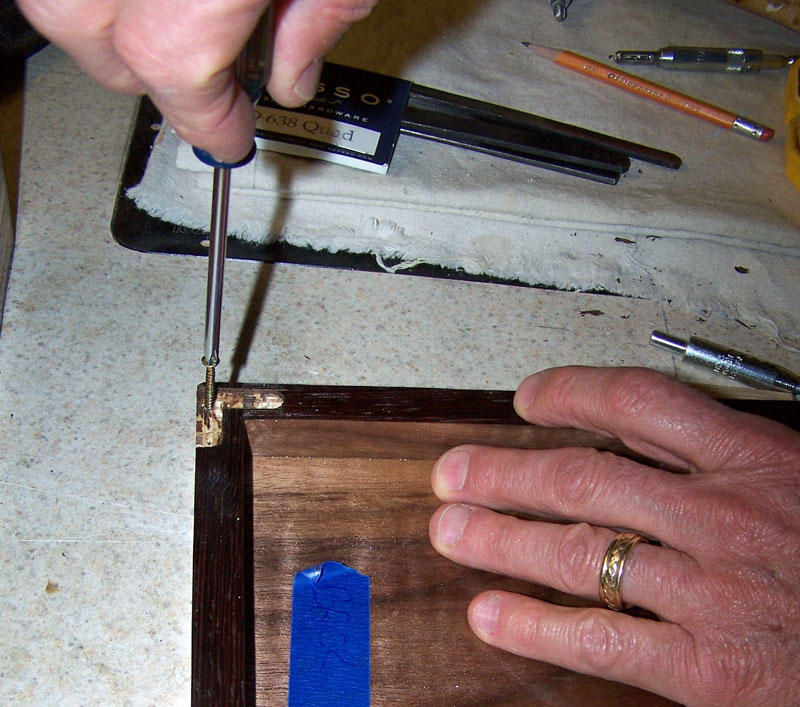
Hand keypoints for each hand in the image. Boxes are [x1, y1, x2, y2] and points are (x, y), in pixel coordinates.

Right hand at [17, 0, 378, 161]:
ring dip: (111, 22)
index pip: (180, 80)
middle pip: (95, 39)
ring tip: (173, 22)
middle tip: (205, 81)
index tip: (231, 139)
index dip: (212, 120)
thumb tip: (293, 80)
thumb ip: (319, 16)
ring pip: (64, 1)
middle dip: (146, 71)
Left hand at [429, 366, 799, 704]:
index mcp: (758, 461)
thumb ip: (739, 457)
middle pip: (584, 478)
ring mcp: (711, 592)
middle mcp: (723, 517)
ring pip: (577, 553)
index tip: (528, 397)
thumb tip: (658, 433)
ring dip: (500, 539)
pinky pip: (603, 641)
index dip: (572, 392)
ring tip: (449, 531)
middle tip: (453, 471)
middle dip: (505, 472)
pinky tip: (489, 616)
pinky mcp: (711, 671)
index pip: (640, 403)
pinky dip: (536, 626)